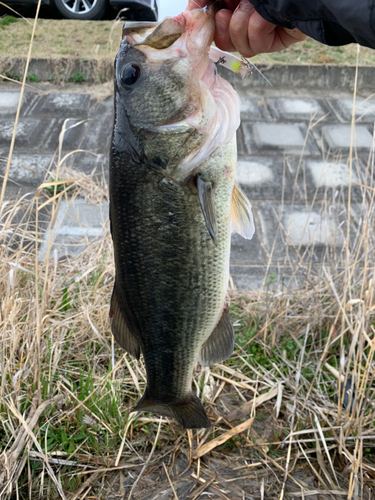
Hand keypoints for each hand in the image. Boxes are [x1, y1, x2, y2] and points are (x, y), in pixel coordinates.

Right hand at [186, 0, 306, 57]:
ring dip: (240, 26)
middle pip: (222, 40)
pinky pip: (256, 45)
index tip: (196, 22)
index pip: (210, 21)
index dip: (202, 24)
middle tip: (224, 12)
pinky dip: (257, 28)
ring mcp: (262, 29)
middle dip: (220, 28)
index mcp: (233, 0)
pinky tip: (265, 16)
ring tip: (252, 7)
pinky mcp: (276, 40)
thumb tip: (190, 11)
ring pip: (238, 45)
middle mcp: (246, 15)